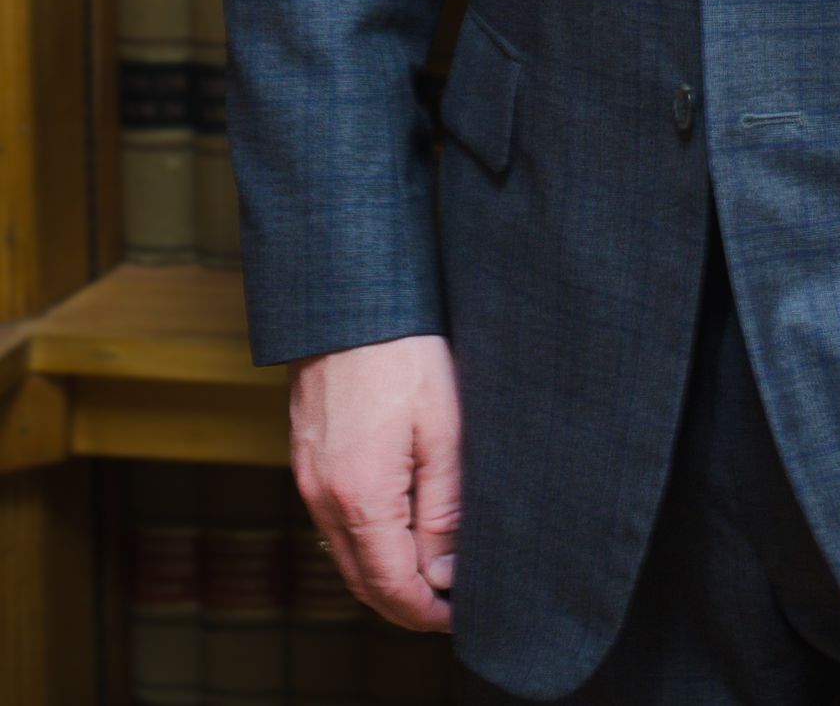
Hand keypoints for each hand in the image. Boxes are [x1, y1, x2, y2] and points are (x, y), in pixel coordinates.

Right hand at [288, 333, 461, 633]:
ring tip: (432, 565)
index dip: (426, 612)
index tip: (459, 615)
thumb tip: (443, 574)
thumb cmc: (405, 356)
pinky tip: (398, 525)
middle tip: (450, 599)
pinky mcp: (306, 459)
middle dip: (405, 601)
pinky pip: (332, 522)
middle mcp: (323, 498)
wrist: (349, 300)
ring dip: (384, 573)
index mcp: (360, 497)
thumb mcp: (444, 432)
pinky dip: (364, 540)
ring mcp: (307, 479)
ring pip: (345, 554)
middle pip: (362, 580)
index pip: (390, 587)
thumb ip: (443, 510)